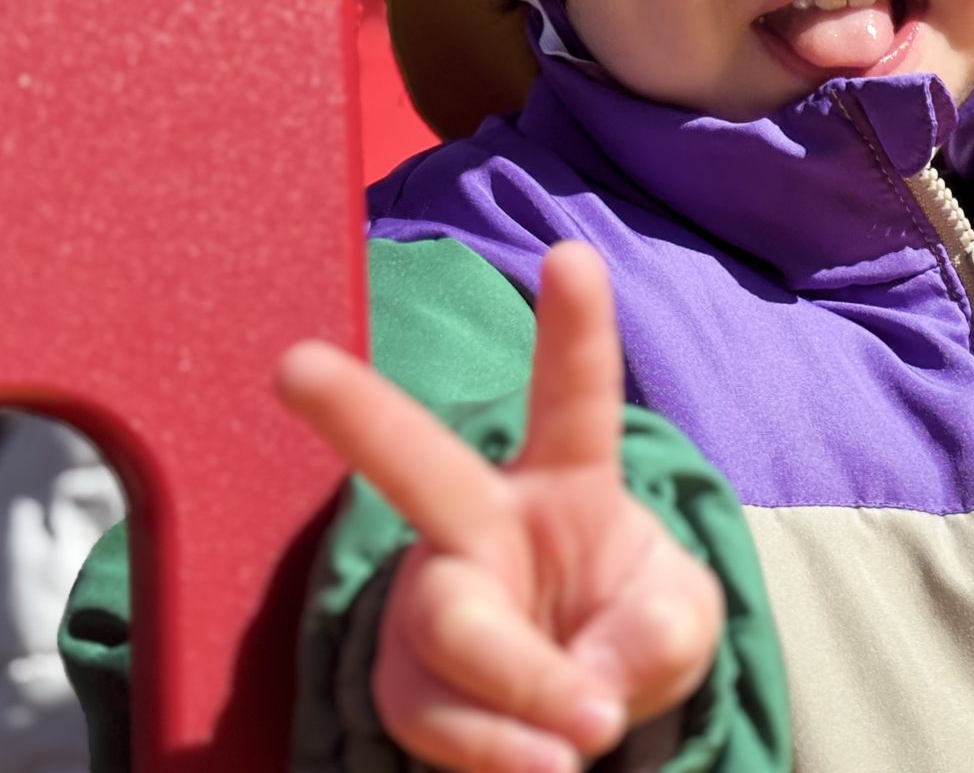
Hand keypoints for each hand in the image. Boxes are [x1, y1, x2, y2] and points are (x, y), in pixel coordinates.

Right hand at [275, 241, 722, 772]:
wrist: (576, 715)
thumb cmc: (628, 630)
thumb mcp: (678, 622)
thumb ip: (662, 631)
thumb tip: (593, 684)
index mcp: (565, 481)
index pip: (573, 397)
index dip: (575, 328)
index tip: (572, 252)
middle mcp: (481, 523)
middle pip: (418, 468)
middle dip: (357, 412)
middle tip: (294, 366)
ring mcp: (435, 602)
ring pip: (451, 628)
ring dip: (524, 685)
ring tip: (588, 732)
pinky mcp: (408, 686)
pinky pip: (439, 718)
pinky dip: (503, 751)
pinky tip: (546, 762)